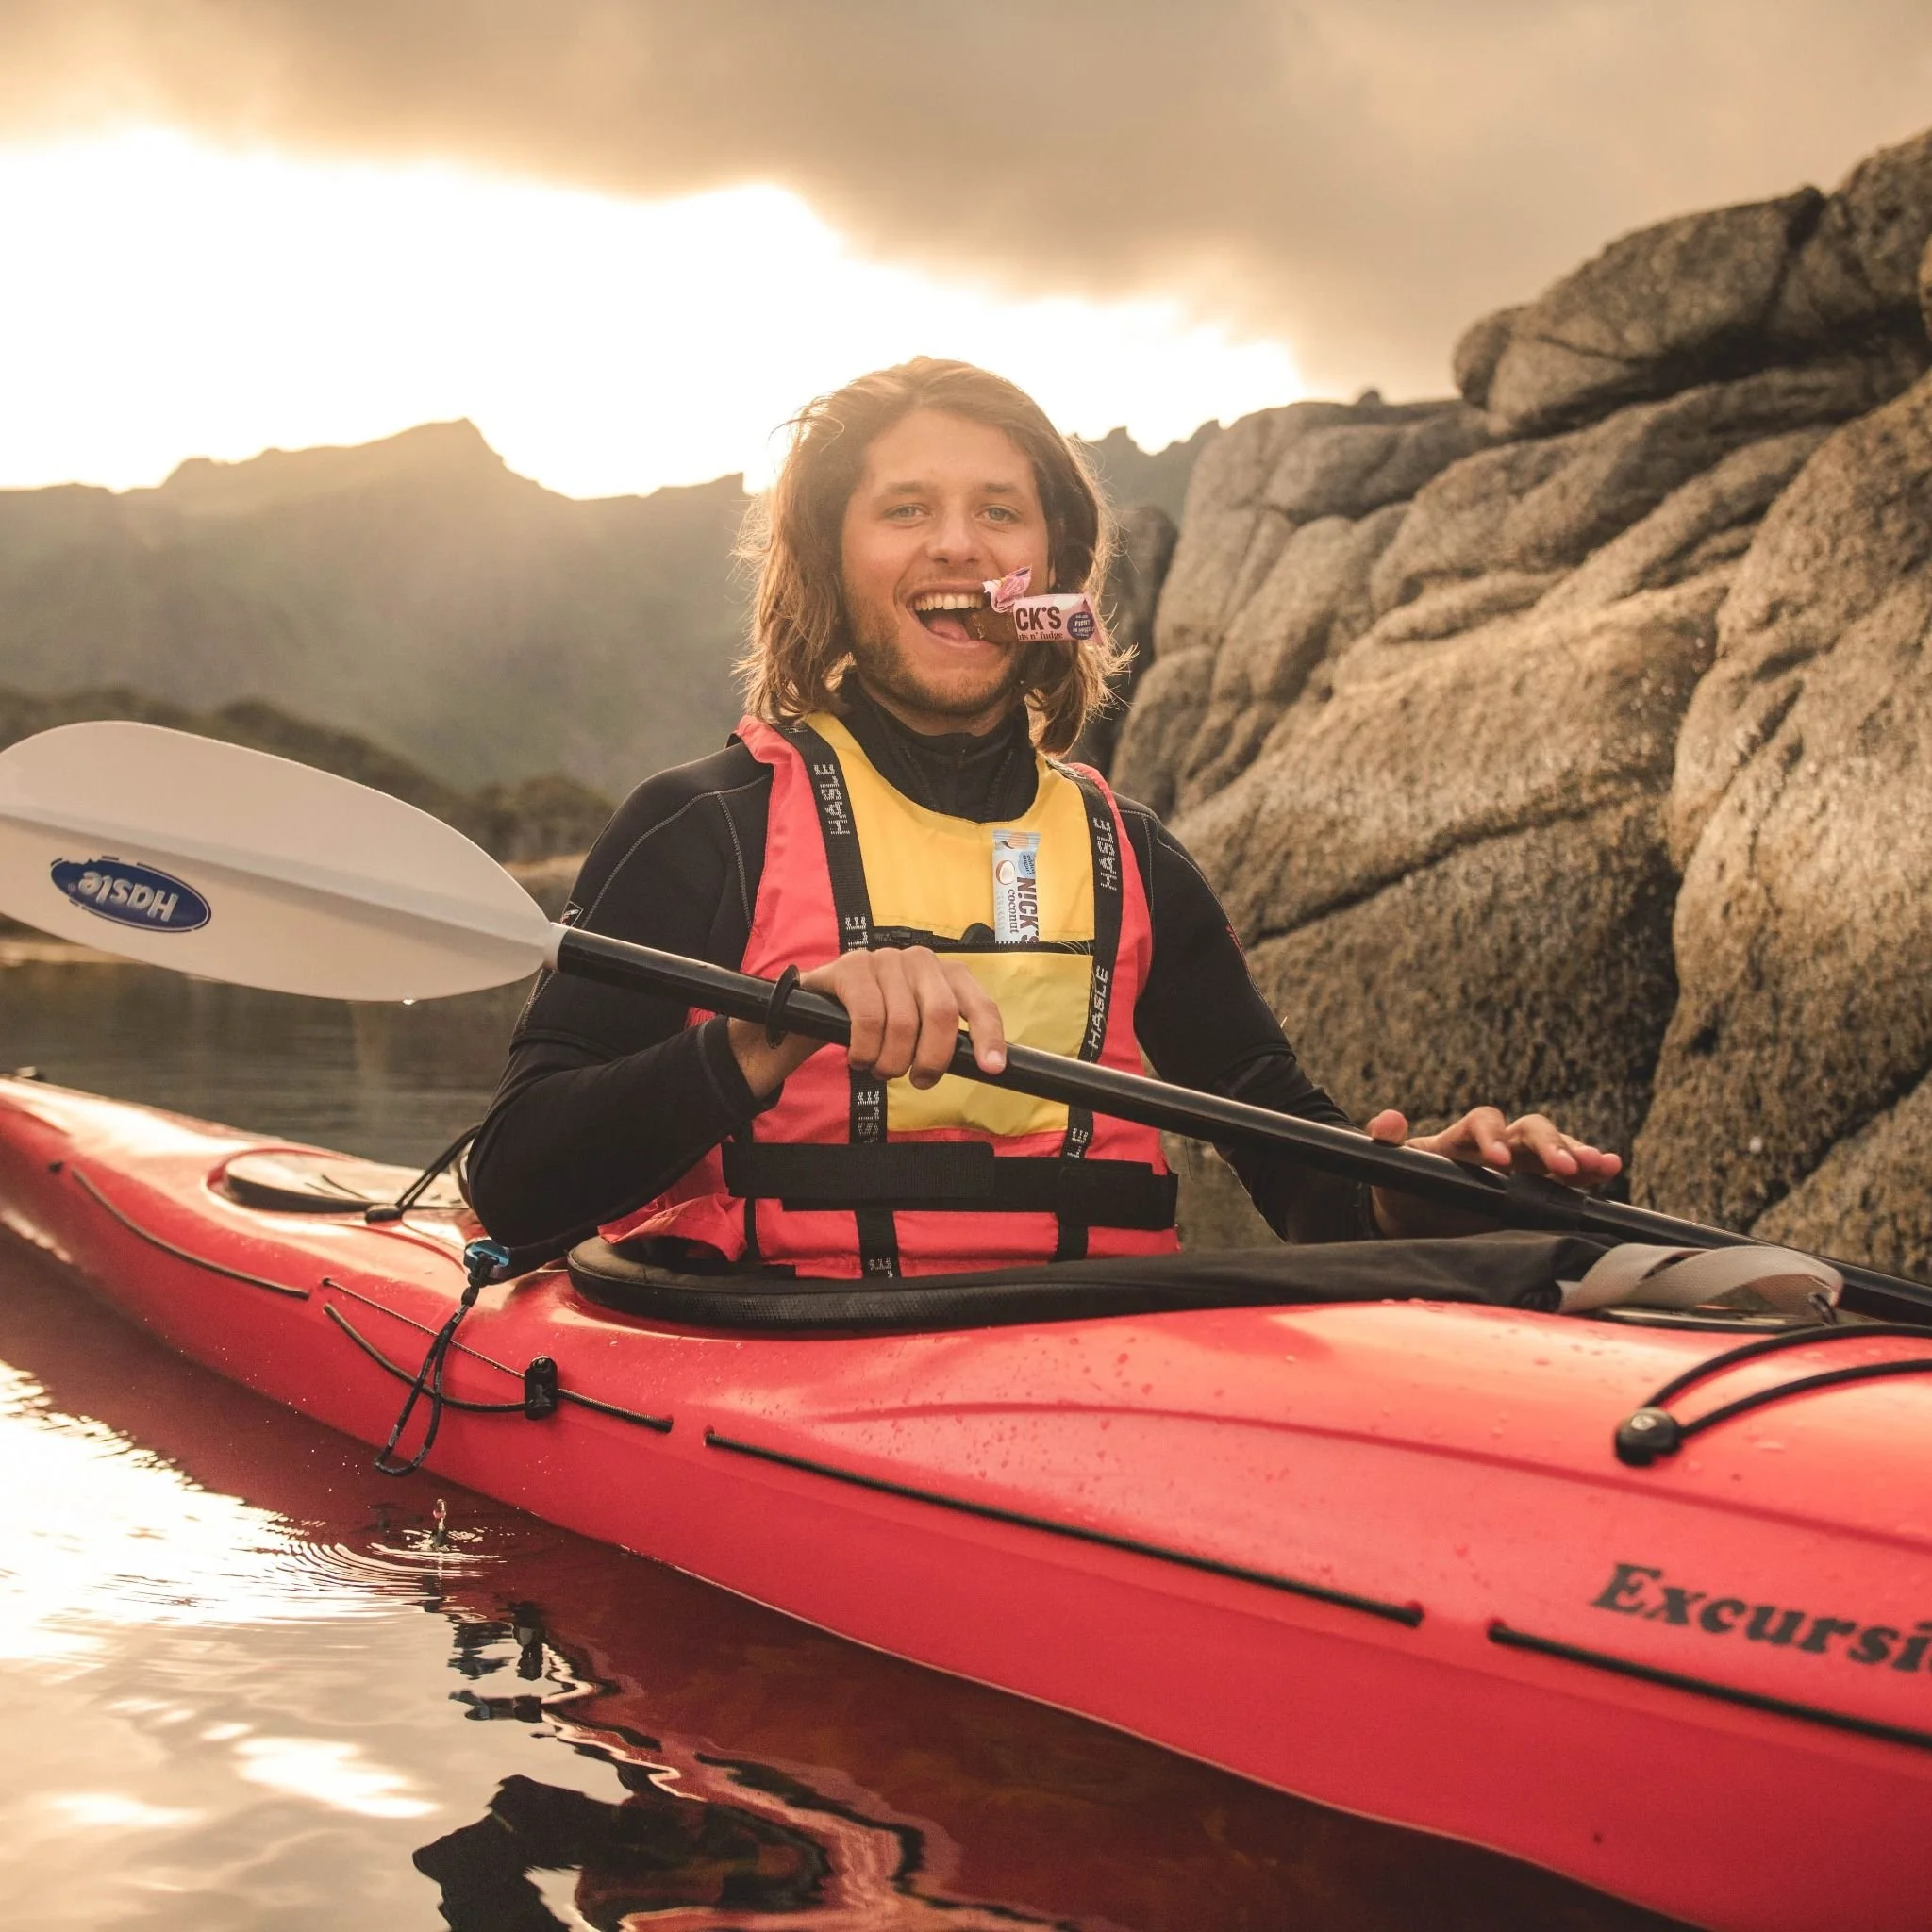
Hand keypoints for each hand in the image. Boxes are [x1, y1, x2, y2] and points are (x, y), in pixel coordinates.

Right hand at [728, 947, 1007, 1099]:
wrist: (818, 1006)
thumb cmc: (879, 1022)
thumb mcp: (918, 1028)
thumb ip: (948, 1039)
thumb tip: (987, 1067)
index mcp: (947, 974)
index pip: (979, 1003)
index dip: (989, 1036)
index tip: (991, 1068)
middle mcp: (921, 960)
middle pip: (942, 1014)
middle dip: (932, 1058)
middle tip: (919, 1079)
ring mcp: (886, 959)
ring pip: (903, 1023)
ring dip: (891, 1061)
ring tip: (881, 1068)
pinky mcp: (852, 966)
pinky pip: (868, 1018)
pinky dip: (866, 1050)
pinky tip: (860, 1058)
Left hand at [1365, 1105, 1622, 1239]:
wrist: (1417, 1221)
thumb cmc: (1405, 1190)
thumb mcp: (1391, 1169)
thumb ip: (1387, 1144)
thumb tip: (1388, 1120)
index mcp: (1462, 1137)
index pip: (1483, 1121)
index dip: (1492, 1135)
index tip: (1497, 1160)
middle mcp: (1498, 1144)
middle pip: (1531, 1128)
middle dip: (1549, 1145)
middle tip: (1565, 1166)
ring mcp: (1522, 1166)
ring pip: (1556, 1147)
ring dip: (1578, 1154)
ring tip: (1601, 1165)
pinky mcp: (1538, 1189)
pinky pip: (1569, 1176)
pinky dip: (1590, 1171)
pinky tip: (1610, 1170)